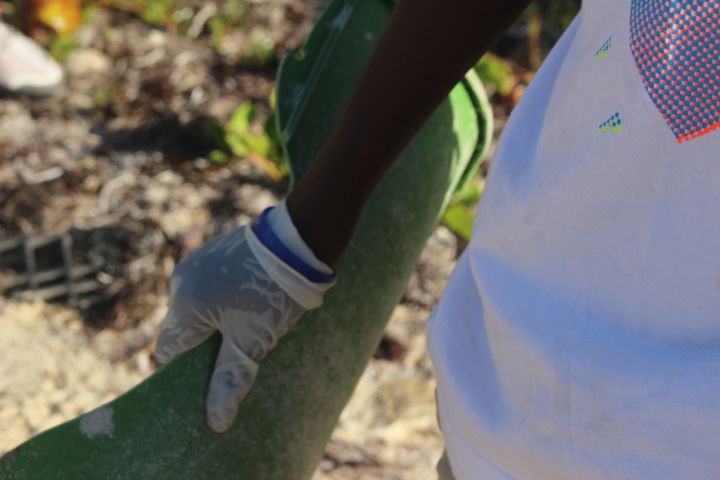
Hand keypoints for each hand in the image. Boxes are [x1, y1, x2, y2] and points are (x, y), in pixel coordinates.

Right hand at [154, 208, 334, 431]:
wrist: (298, 241)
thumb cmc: (273, 294)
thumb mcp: (252, 341)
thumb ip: (229, 380)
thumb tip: (216, 423)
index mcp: (184, 304)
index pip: (169, 350)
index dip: (188, 368)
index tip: (211, 374)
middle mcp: (181, 280)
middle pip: (183, 327)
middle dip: (206, 343)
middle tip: (237, 349)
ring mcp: (196, 263)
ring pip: (196, 306)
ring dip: (215, 320)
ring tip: (248, 323)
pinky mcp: (212, 252)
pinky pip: (208, 285)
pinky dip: (221, 299)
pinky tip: (248, 301)